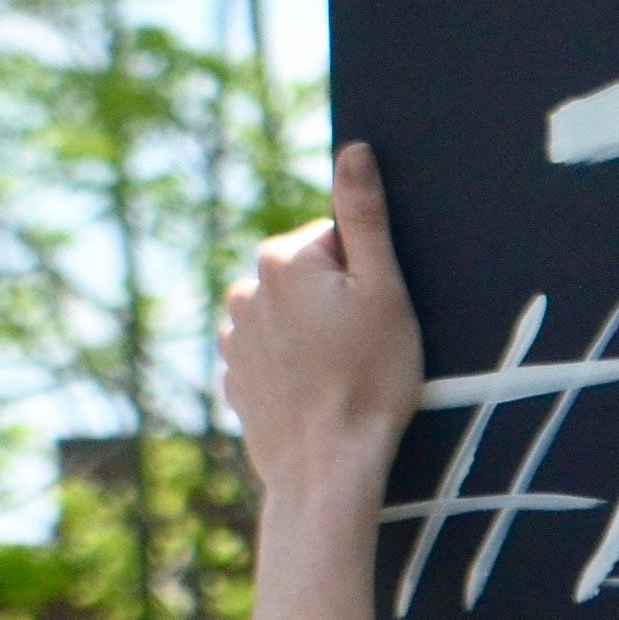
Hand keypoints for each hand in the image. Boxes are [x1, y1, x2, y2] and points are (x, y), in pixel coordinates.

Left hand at [219, 143, 425, 502]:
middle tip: (364, 348)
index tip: (376, 316)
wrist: (326, 468)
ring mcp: (235, 336)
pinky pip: (272, 353)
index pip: (336, 240)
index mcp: (284, 259)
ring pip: (289, 315)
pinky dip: (294, 366)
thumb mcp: (384, 291)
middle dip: (336, 302)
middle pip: (308, 275)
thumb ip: (364, 216)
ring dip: (313, 334)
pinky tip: (317, 393)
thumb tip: (354, 152)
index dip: (367, 276)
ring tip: (340, 375)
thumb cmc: (369, 381)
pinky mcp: (234, 376)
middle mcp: (247, 290)